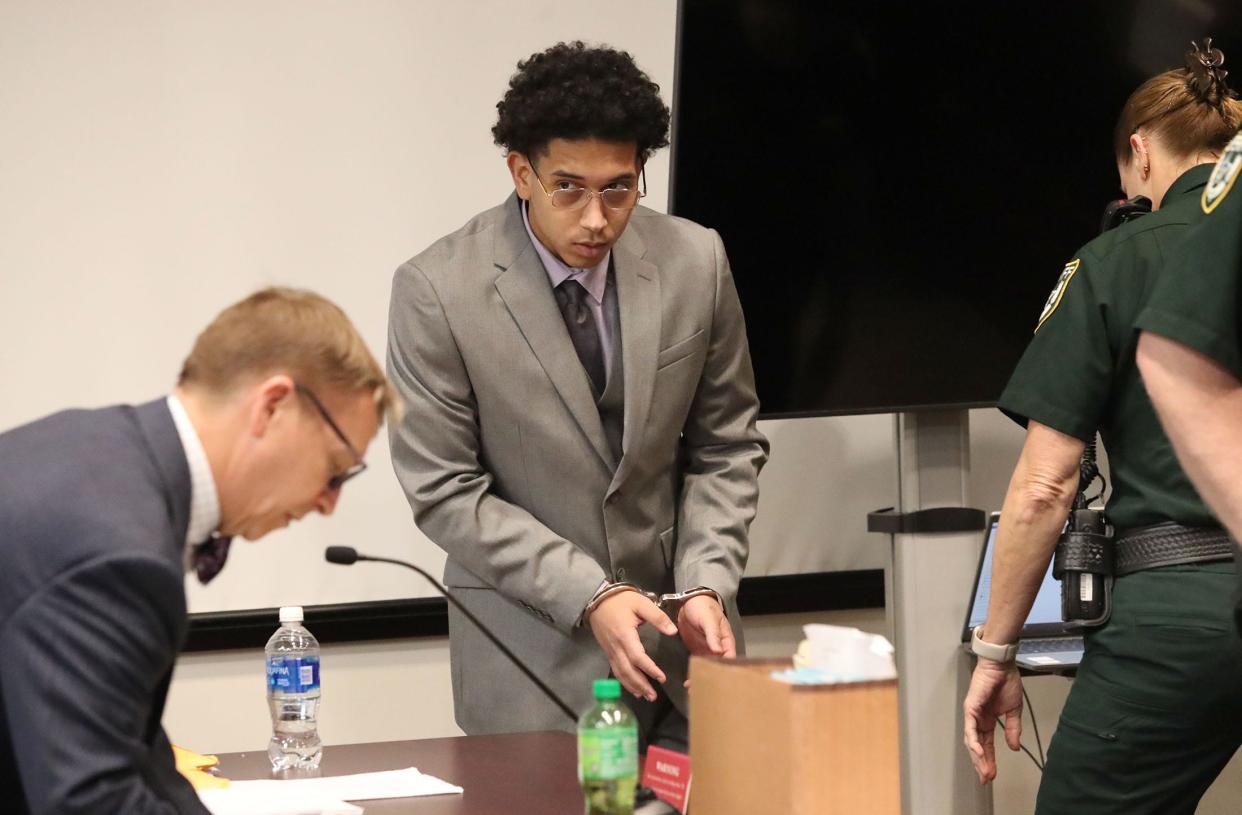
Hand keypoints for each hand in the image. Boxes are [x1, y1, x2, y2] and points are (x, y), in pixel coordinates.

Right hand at [588, 590, 677, 701]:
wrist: (598, 598)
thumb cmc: (621, 600)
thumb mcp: (641, 603)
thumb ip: (658, 617)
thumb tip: (673, 631)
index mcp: (625, 635)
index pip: (637, 657)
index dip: (650, 669)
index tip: (662, 678)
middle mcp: (616, 646)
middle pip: (627, 670)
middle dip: (640, 684)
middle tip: (653, 696)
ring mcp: (610, 650)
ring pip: (620, 673)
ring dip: (632, 686)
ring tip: (645, 696)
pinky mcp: (608, 651)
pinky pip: (615, 669)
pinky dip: (624, 681)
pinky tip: (632, 687)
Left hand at [677, 594, 734, 689]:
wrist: (688, 601)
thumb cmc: (703, 607)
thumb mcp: (708, 619)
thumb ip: (712, 634)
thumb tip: (718, 650)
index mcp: (726, 641)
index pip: (730, 659)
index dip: (726, 671)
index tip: (719, 683)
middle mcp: (719, 649)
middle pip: (719, 668)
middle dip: (714, 680)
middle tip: (704, 690)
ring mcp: (708, 651)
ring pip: (709, 669)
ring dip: (703, 679)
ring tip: (694, 690)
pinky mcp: (698, 651)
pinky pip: (698, 665)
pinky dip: (695, 674)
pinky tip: (688, 682)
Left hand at [962, 658, 1024, 783]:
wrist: (1002, 666)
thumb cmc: (1006, 683)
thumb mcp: (1013, 710)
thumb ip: (1013, 729)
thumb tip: (1014, 747)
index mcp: (987, 720)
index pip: (986, 744)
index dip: (989, 760)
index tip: (993, 774)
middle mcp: (977, 719)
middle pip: (977, 746)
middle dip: (981, 763)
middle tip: (986, 779)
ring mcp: (972, 713)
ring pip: (971, 740)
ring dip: (977, 756)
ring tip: (984, 771)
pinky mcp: (970, 707)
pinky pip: (970, 727)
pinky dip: (973, 740)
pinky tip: (978, 752)